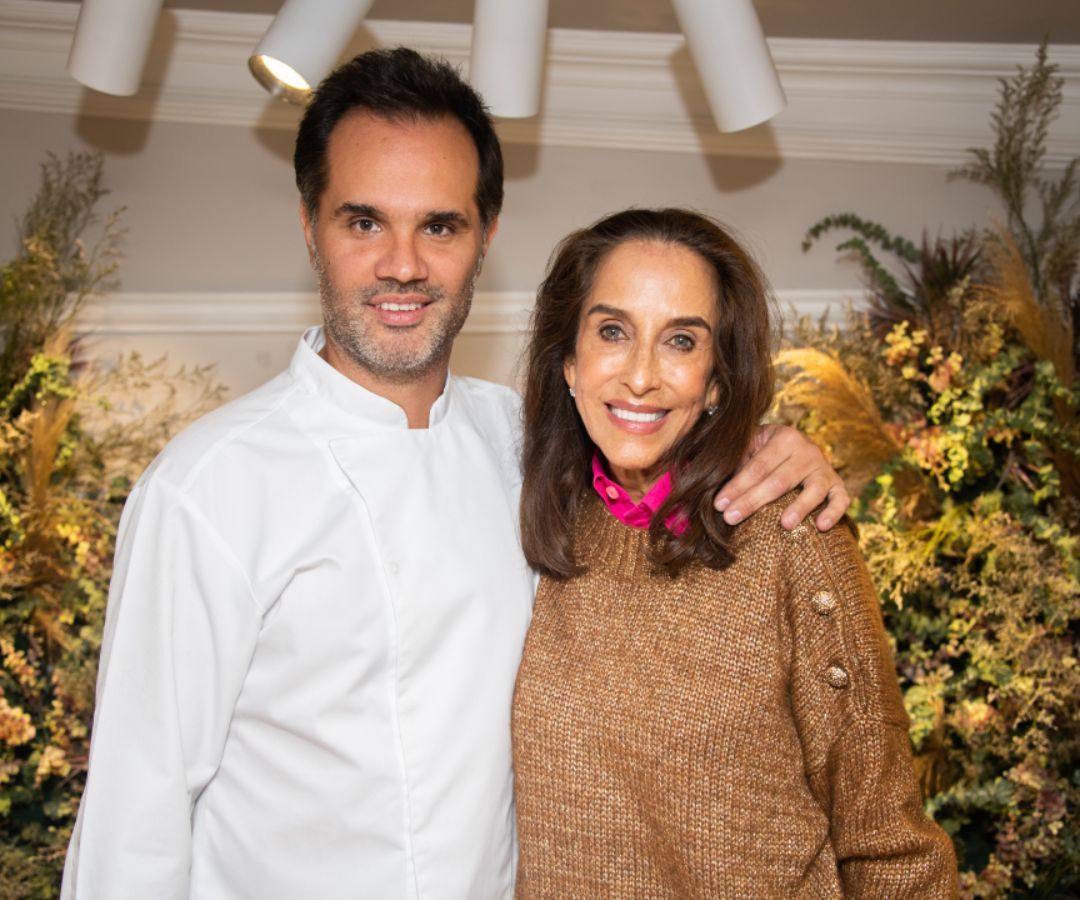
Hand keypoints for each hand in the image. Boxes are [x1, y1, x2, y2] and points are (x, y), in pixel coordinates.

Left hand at [713, 424, 849, 530]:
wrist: (798, 449)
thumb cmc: (765, 455)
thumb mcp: (750, 449)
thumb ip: (734, 461)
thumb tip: (703, 478)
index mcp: (782, 438)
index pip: (757, 466)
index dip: (737, 486)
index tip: (719, 504)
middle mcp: (806, 450)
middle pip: (779, 480)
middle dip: (753, 500)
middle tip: (732, 518)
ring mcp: (824, 468)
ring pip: (812, 490)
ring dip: (800, 507)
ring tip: (785, 525)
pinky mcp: (838, 485)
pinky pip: (841, 499)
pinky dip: (834, 512)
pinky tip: (822, 526)